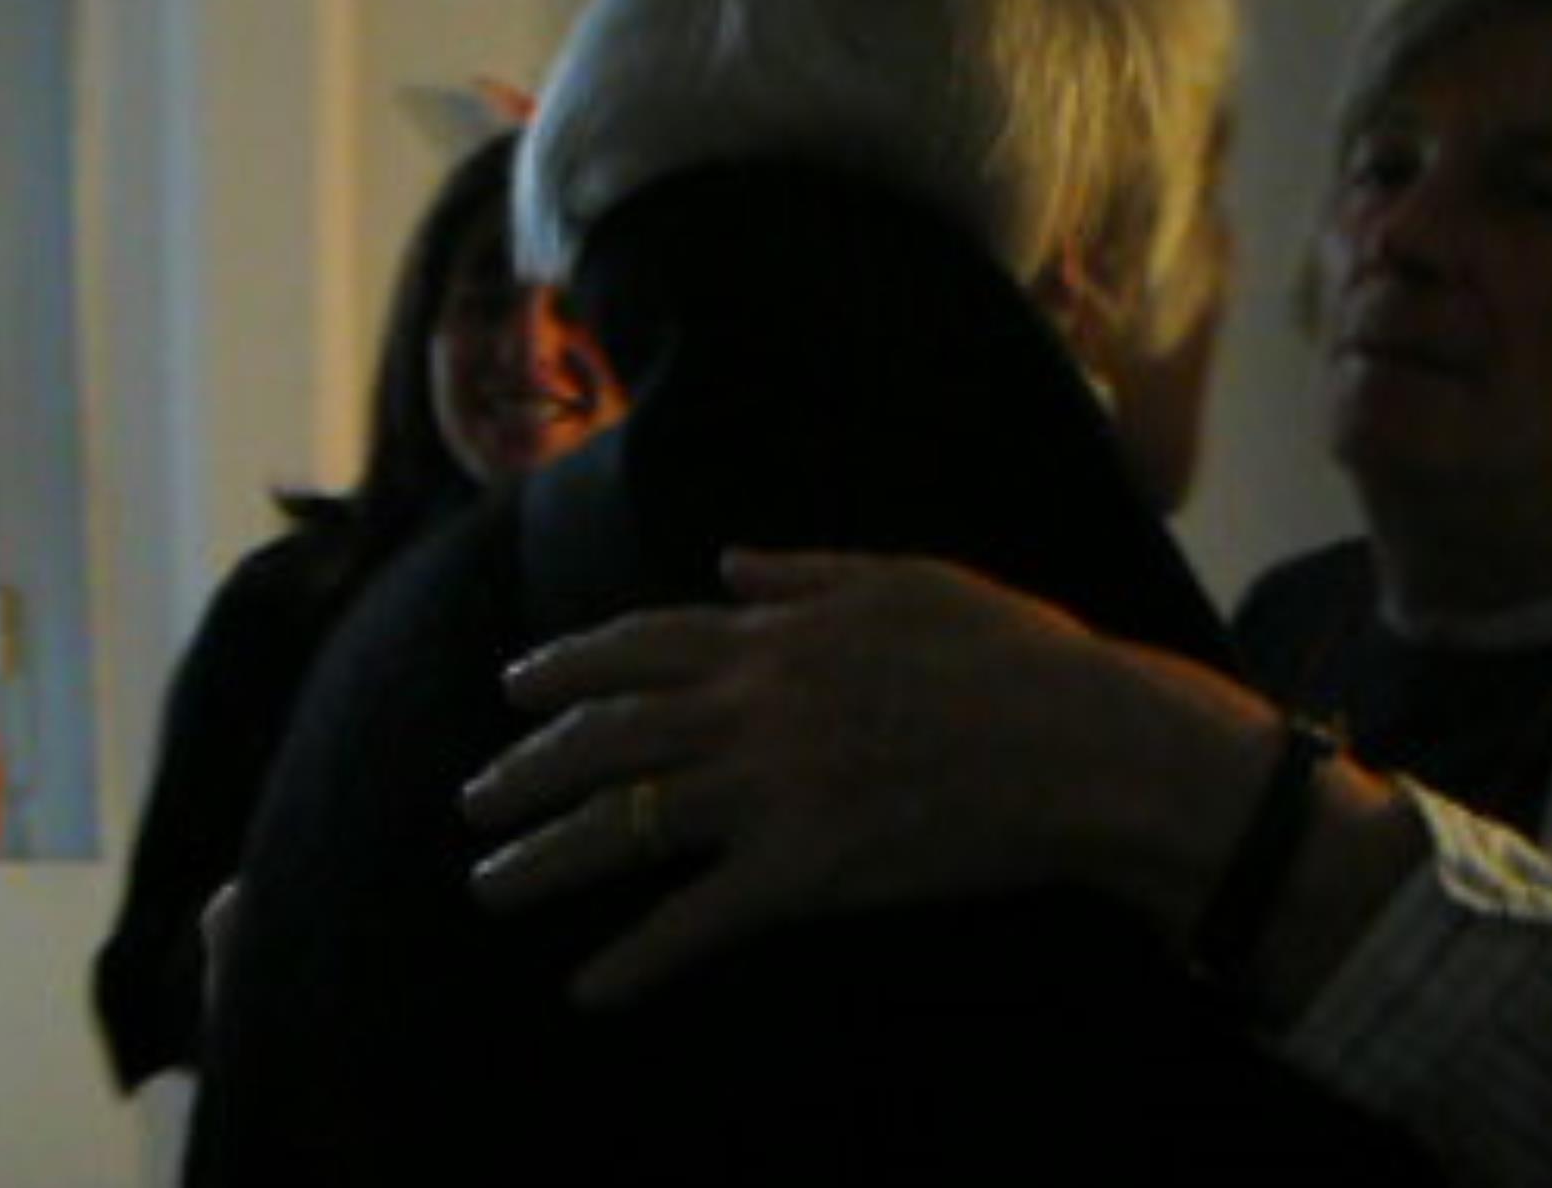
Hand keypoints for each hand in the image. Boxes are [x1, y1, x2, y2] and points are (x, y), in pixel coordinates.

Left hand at [462, 548, 1278, 1005]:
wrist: (1079, 740)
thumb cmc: (1007, 649)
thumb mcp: (904, 577)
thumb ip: (803, 572)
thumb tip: (726, 562)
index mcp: (771, 637)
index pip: (635, 648)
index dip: (566, 667)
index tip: (514, 686)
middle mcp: (749, 710)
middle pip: (604, 739)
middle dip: (525, 768)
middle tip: (472, 798)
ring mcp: (768, 792)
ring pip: (624, 825)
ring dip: (544, 857)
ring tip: (489, 881)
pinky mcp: (802, 874)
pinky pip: (695, 921)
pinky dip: (635, 958)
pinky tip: (588, 989)